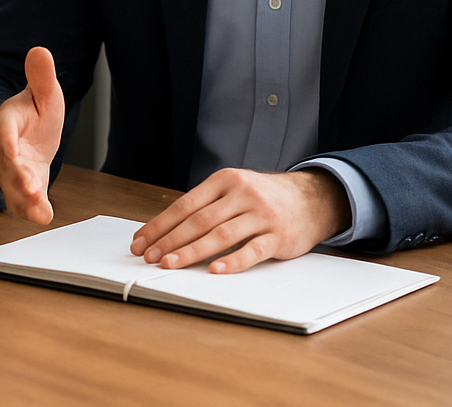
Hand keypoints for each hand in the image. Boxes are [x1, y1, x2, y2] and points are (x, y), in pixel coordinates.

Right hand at [0, 46, 64, 224]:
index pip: (3, 132)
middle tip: (29, 186)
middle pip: (6, 166)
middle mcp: (5, 152)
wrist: (23, 141)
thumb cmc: (31, 117)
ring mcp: (12, 174)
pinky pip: (23, 203)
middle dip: (17, 176)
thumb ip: (41, 77)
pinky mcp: (23, 190)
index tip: (9, 147)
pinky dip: (31, 211)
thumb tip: (40, 50)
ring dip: (23, 198)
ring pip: (12, 188)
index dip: (6, 141)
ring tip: (37, 205)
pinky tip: (44, 216)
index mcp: (7, 124)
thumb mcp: (41, 94)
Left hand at [128, 167, 349, 273]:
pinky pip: (252, 250)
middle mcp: (242, 194)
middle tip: (150, 256)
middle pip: (199, 220)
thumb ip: (206, 205)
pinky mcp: (278, 236)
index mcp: (224, 180)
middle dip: (170, 240)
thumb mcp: (233, 190)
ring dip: (192, 252)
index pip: (184, 204)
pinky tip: (214, 270)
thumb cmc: (262, 198)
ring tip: (170, 264)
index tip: (140, 242)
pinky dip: (232, 261)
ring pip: (221, 235)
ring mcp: (261, 214)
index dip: (160, 224)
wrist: (310, 199)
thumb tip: (164, 231)